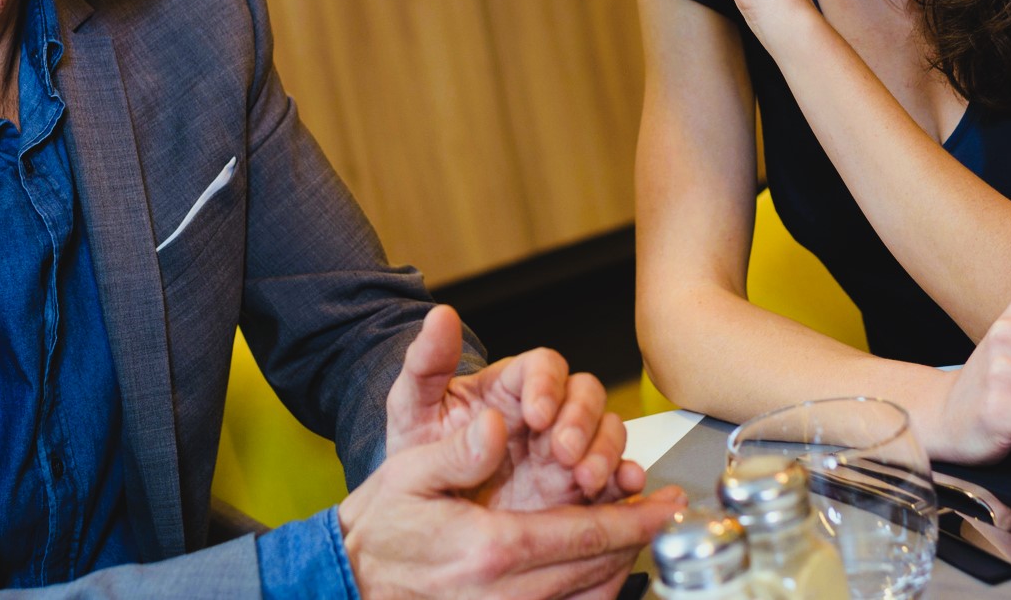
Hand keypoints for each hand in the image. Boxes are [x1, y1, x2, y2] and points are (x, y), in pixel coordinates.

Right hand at [341, 406, 687, 599]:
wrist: (346, 581)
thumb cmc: (379, 528)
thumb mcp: (410, 472)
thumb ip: (459, 451)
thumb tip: (497, 428)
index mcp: (492, 548)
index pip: (585, 535)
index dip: (634, 521)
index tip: (665, 505)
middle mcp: (504, 592)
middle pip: (597, 570)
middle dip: (636, 541)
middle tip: (661, 515)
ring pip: (587, 598)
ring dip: (617, 569)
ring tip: (634, 539)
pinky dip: (588, 594)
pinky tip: (595, 572)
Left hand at [385, 306, 641, 506]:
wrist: (423, 511)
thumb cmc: (422, 450)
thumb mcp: (413, 408)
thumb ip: (426, 362)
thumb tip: (441, 316)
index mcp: (510, 387)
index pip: (544, 366)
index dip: (547, 385)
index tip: (536, 412)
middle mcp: (547, 414)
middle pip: (586, 394)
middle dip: (581, 420)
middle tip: (562, 451)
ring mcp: (566, 452)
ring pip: (607, 432)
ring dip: (605, 451)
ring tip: (586, 479)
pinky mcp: (579, 490)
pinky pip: (616, 478)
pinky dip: (626, 481)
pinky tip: (623, 490)